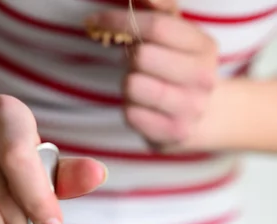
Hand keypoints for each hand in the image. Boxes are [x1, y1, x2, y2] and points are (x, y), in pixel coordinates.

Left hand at [86, 2, 218, 148]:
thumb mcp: (178, 38)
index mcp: (205, 48)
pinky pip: (131, 114)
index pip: (156, 26)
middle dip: (130, 58)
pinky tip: (144, 108)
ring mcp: (190, 109)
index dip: (119, 19)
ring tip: (143, 87)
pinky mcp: (173, 133)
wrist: (203, 119)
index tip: (96, 19)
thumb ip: (161, 11)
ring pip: (133, 86)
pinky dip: (130, 109)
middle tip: (137, 64)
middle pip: (141, 57)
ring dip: (129, 85)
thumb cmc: (180, 71)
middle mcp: (203, 79)